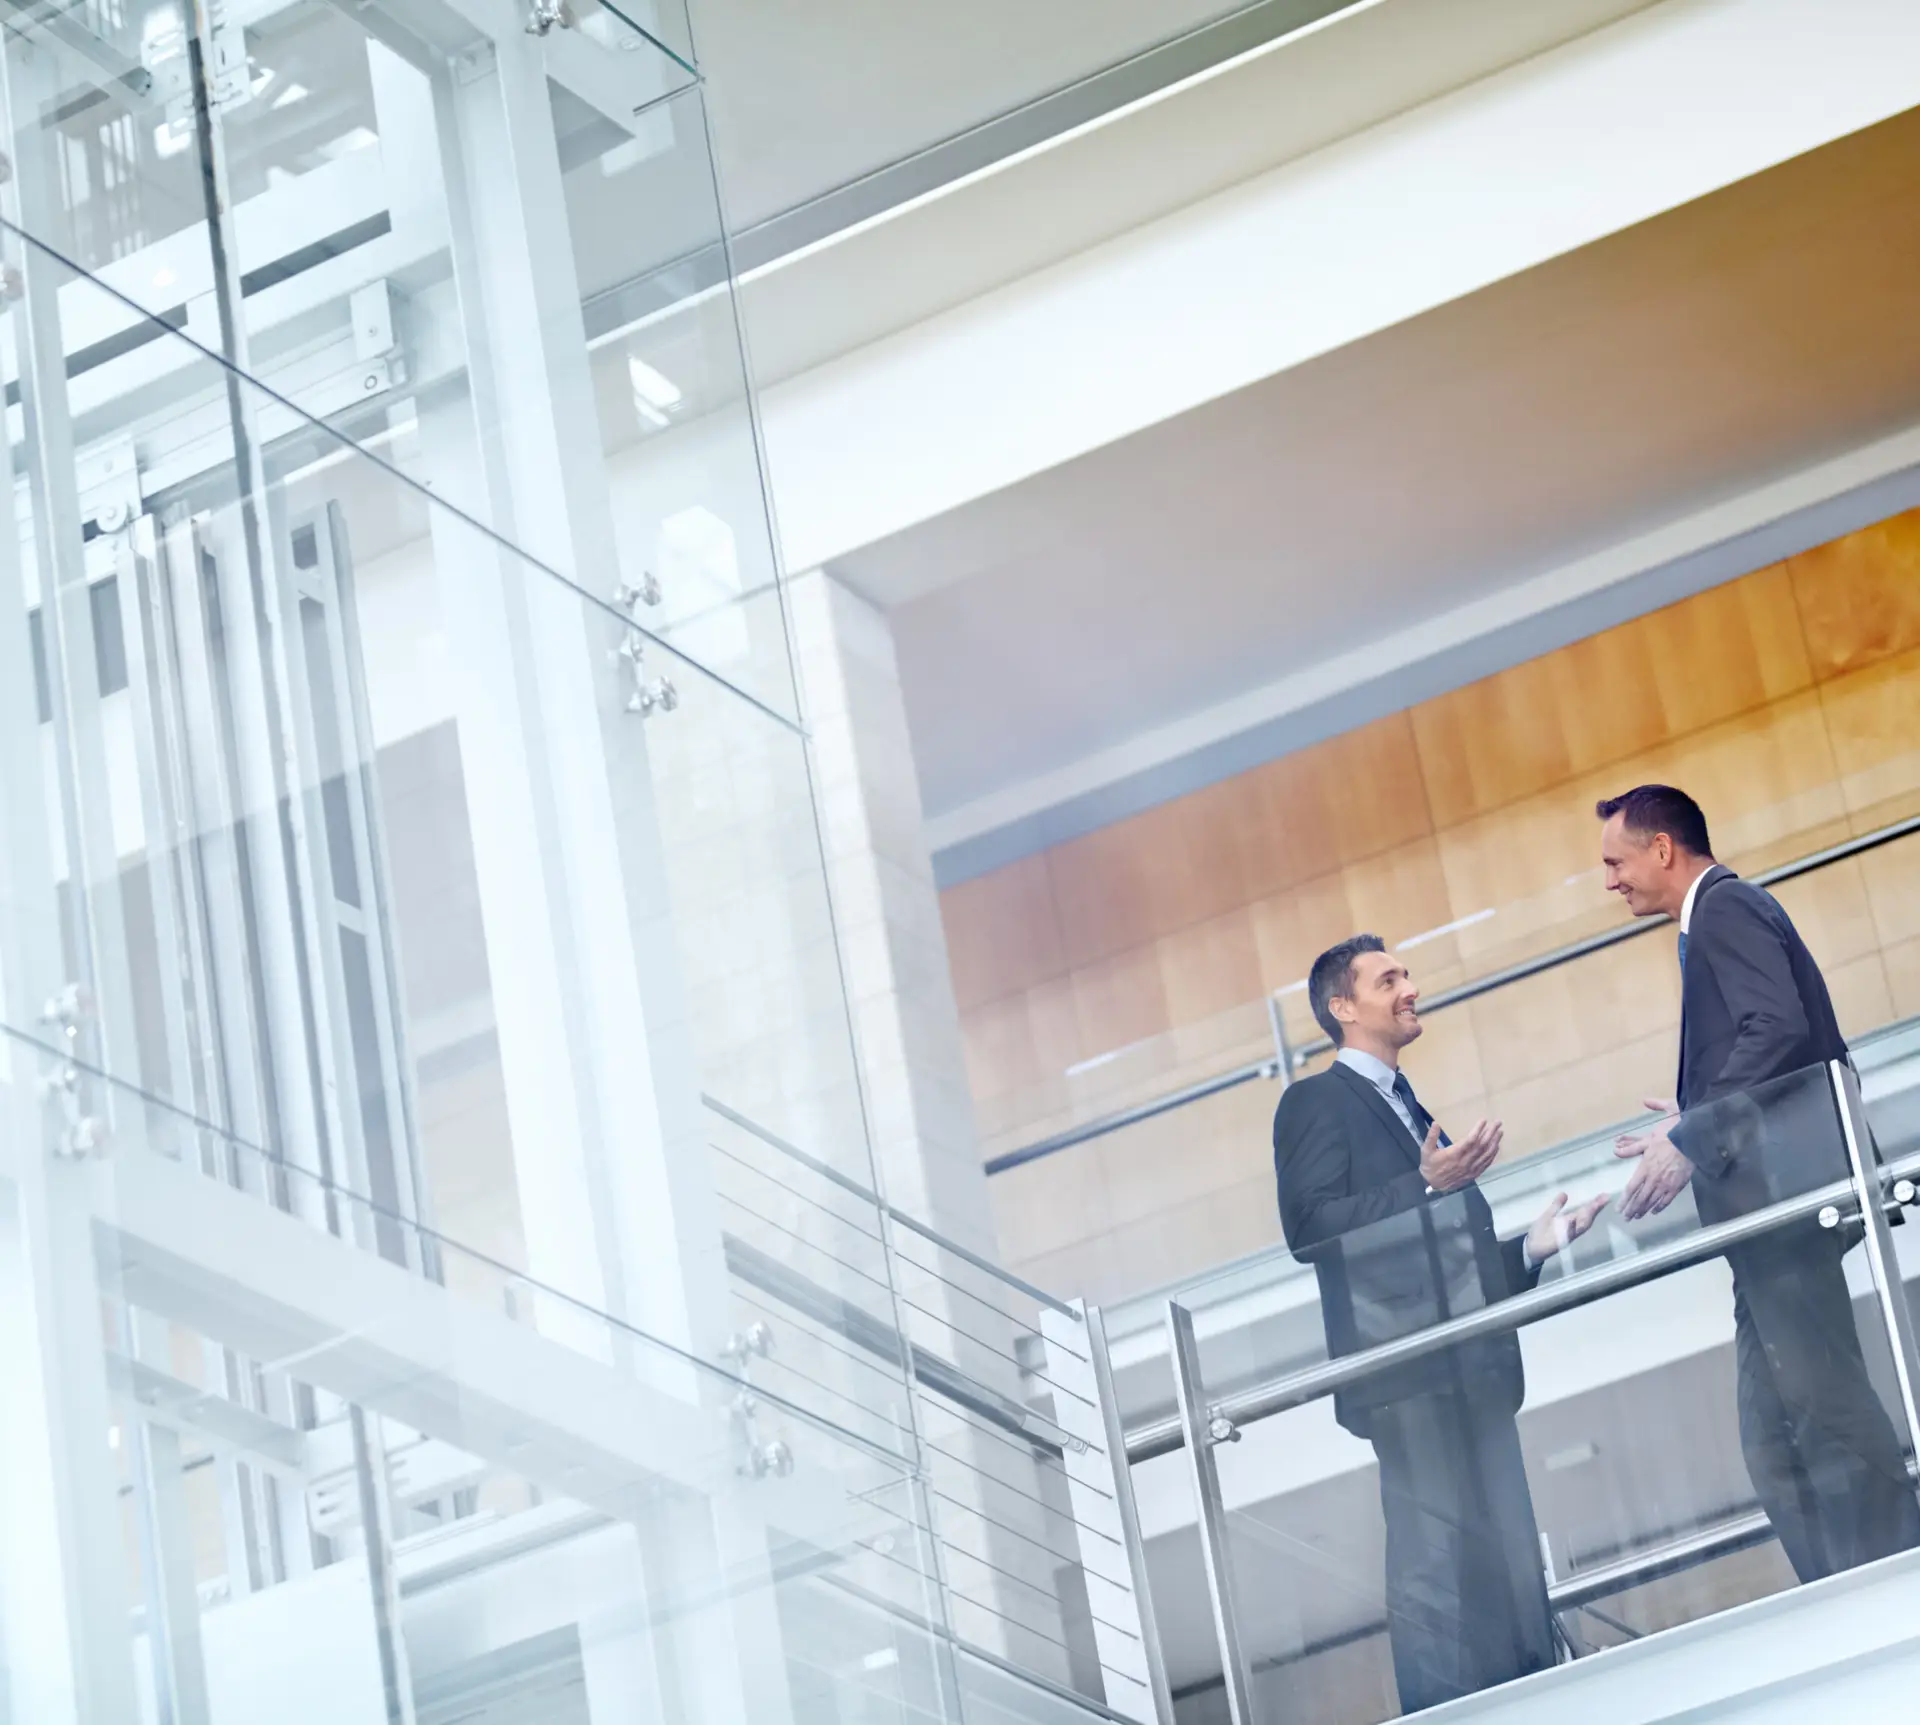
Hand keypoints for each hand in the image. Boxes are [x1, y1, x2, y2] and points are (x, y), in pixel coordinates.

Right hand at [1420, 1117, 1501, 1192]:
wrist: (1433, 1185)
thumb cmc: (1430, 1165)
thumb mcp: (1426, 1150)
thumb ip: (1431, 1137)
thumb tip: (1435, 1124)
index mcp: (1454, 1154)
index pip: (1470, 1140)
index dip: (1478, 1130)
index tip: (1483, 1121)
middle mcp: (1465, 1161)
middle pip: (1481, 1146)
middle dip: (1490, 1133)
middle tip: (1497, 1123)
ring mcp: (1471, 1169)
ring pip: (1486, 1154)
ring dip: (1494, 1142)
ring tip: (1500, 1132)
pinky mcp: (1474, 1174)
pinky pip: (1486, 1164)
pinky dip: (1492, 1155)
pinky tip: (1496, 1147)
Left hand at [1525, 1192, 1608, 1263]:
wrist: (1530, 1248)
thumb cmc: (1541, 1232)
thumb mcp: (1549, 1215)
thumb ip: (1557, 1206)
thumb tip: (1564, 1193)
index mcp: (1570, 1222)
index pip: (1585, 1212)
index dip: (1595, 1204)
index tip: (1605, 1195)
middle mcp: (1571, 1229)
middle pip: (1586, 1218)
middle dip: (1595, 1209)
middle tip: (1605, 1198)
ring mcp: (1566, 1237)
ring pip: (1580, 1227)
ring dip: (1586, 1217)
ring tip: (1593, 1206)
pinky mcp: (1557, 1244)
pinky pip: (1565, 1236)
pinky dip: (1569, 1228)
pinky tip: (1571, 1220)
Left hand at [1614, 1101, 1690, 1220]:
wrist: (1688, 1141)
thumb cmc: (1666, 1138)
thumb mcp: (1646, 1141)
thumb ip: (1631, 1148)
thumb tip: (1615, 1151)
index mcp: (1644, 1168)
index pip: (1631, 1188)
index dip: (1625, 1200)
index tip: (1619, 1209)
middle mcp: (1654, 1179)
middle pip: (1641, 1198)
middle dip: (1632, 1209)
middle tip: (1626, 1218)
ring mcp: (1666, 1184)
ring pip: (1653, 1201)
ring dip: (1644, 1210)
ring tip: (1636, 1217)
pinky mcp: (1677, 1186)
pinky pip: (1667, 1200)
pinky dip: (1660, 1207)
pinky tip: (1654, 1211)